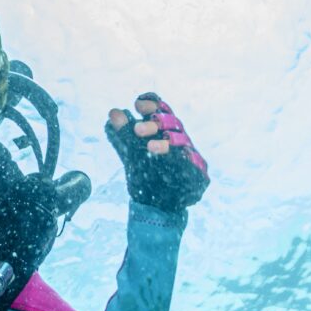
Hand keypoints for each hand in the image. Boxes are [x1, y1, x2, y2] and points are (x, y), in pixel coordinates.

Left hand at [106, 93, 207, 212]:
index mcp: (163, 130)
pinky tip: (177, 157)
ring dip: (167, 142)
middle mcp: (178, 138)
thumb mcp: (131, 154)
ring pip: (182, 140)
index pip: (160, 111)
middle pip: (171, 123)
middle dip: (154, 124)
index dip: (151, 105)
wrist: (157, 205)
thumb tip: (112, 114)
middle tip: (137, 130)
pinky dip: (185, 158)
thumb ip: (123, 135)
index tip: (137, 104)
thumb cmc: (146, 175)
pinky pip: (194, 161)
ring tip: (150, 147)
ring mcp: (189, 153)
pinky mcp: (198, 170)